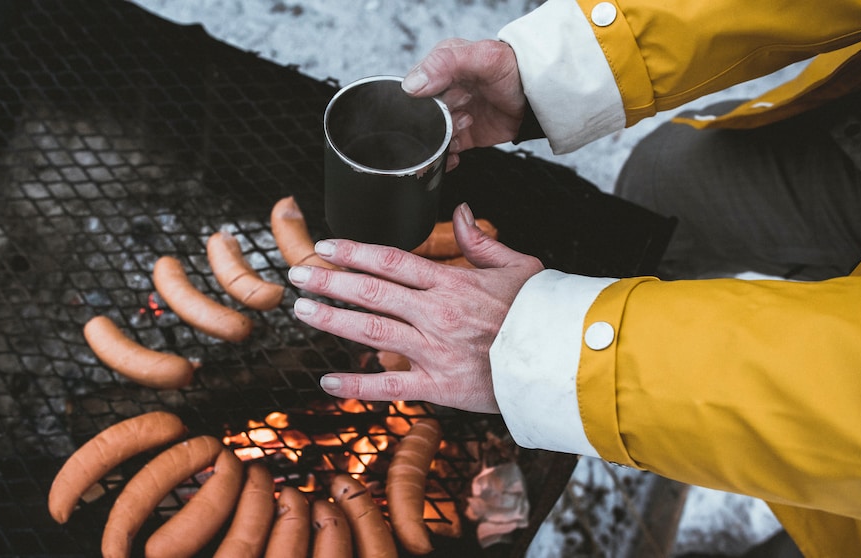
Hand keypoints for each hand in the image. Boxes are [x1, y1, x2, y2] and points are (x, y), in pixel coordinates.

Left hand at [287, 204, 542, 413]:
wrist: (563, 360)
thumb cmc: (541, 312)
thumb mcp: (517, 265)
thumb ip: (481, 240)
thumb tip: (460, 211)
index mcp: (452, 283)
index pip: (392, 260)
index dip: (354, 251)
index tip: (326, 246)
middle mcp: (436, 313)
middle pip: (371, 292)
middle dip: (330, 281)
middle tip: (298, 274)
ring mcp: (434, 350)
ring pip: (372, 331)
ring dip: (332, 320)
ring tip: (302, 310)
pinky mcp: (438, 386)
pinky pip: (389, 386)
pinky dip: (357, 386)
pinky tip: (328, 382)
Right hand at [402, 38, 525, 170]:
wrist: (539, 99)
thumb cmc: (515, 71)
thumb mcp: (482, 57)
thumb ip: (445, 64)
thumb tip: (412, 85)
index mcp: (440, 66)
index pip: (413, 87)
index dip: (425, 99)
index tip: (447, 99)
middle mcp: (443, 92)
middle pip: (422, 115)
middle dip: (438, 119)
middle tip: (462, 110)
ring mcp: (451, 115)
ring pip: (431, 135)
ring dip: (443, 138)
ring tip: (466, 124)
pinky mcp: (462, 135)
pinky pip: (444, 151)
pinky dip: (444, 158)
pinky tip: (452, 155)